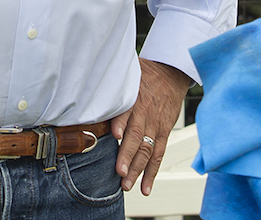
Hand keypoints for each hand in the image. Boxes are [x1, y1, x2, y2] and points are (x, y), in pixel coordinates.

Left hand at [111, 58, 191, 195]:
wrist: (172, 73)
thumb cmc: (145, 74)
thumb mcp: (129, 73)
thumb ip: (112, 83)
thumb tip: (88, 82)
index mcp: (135, 98)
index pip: (128, 111)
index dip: (121, 123)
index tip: (115, 136)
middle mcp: (146, 113)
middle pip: (137, 136)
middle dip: (128, 155)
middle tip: (120, 172)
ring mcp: (156, 125)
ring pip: (147, 149)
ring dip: (138, 169)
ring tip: (127, 185)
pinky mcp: (163, 132)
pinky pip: (158, 155)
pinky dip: (152, 172)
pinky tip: (145, 188)